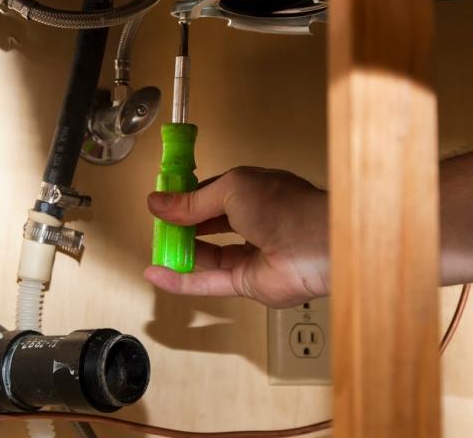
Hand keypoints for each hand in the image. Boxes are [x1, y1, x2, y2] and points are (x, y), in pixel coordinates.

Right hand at [145, 166, 328, 307]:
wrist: (316, 245)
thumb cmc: (283, 206)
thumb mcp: (231, 190)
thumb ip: (193, 202)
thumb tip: (159, 202)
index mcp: (253, 191)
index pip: (213, 194)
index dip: (187, 198)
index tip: (161, 202)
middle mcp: (253, 221)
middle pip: (210, 226)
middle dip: (183, 226)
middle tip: (157, 228)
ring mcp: (251, 254)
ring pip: (208, 256)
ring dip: (180, 252)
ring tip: (155, 249)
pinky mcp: (247, 282)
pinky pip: (209, 282)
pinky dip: (182, 279)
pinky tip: (158, 274)